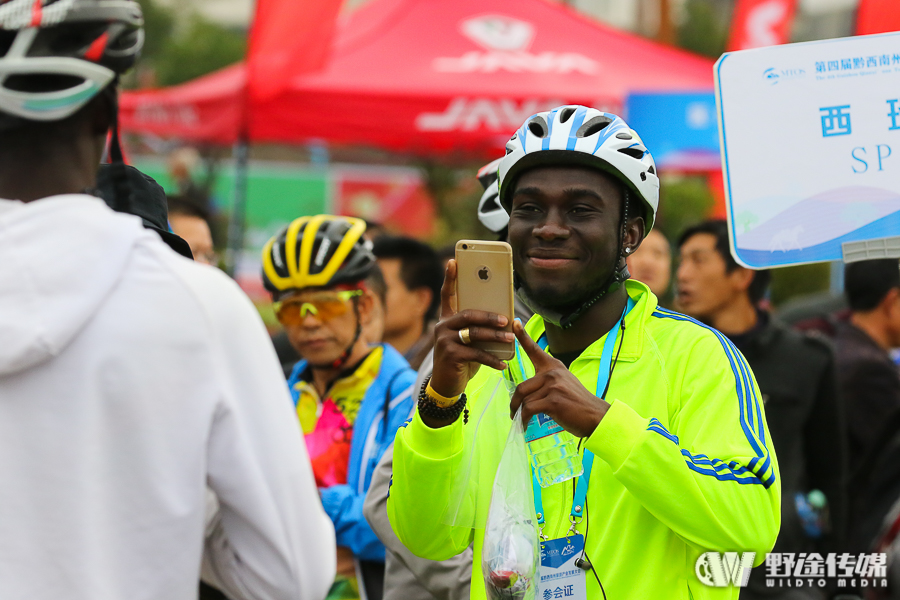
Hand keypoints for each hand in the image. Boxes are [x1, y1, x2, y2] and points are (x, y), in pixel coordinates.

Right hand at [428, 260, 512, 419]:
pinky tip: (503, 364)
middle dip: (490, 316)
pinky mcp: (450, 356)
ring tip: (510, 340)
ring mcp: (444, 341)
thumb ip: (477, 328)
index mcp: (446, 319)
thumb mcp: (467, 341)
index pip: (446, 294)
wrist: (445, 385)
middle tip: (507, 319)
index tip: (453, 260)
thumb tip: (504, 319)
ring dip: (495, 337)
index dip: (449, 277)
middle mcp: (442, 326)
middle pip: (469, 314)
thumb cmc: (461, 359)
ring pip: (474, 334)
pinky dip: (491, 359)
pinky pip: (475, 354)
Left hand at [509, 321, 608, 438]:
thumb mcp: (563, 385)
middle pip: (521, 387)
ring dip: (520, 413)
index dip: (523, 337)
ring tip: (521, 420)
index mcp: (554, 367)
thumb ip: (546, 383)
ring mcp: (553, 386)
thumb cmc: (578, 405)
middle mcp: (553, 373)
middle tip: (513, 412)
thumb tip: (526, 394)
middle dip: (514, 403)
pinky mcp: (553, 401)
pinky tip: (524, 425)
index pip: (535, 350)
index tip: (514, 323)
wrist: (596, 417)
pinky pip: (528, 409)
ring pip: (525, 400)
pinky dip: (523, 419)